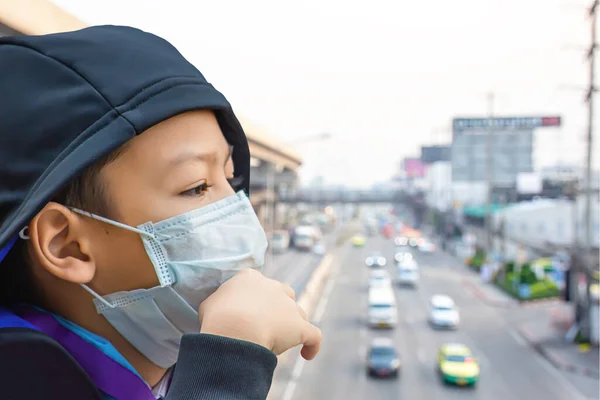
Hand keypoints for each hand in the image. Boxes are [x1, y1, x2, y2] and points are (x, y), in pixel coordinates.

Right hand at [198, 269, 321, 359]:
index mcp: (251, 278)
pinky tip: (307, 354)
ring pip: (299, 313)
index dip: (256, 299)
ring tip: (283, 341)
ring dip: (293, 325)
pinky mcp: (300, 326)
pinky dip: (312, 345)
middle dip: (279, 307)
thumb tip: (221, 309)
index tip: (248, 313)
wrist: (234, 330)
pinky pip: (313, 336)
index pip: (259, 285)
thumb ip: (220, 302)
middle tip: (266, 326)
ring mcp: (289, 306)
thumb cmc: (217, 317)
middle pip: (284, 294)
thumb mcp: (210, 304)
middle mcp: (274, 287)